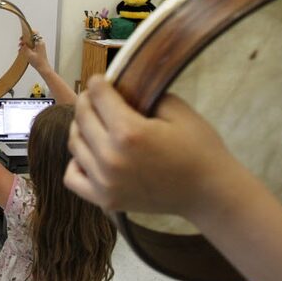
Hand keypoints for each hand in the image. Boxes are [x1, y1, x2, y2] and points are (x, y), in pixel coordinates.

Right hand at [18, 33, 49, 71]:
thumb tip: (23, 43)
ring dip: (26, 44)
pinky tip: (23, 51)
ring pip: (31, 42)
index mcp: (39, 43)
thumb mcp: (29, 54)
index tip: (23, 35)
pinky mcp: (38, 50)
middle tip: (20, 42)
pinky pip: (32, 46)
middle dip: (25, 39)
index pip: (35, 33)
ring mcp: (39, 47)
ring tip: (21, 48)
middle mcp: (40, 43)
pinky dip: (27, 47)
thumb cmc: (38, 62)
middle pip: (32, 37)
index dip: (28, 32)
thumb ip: (25, 48)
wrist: (43, 68)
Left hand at [64, 76, 238, 217]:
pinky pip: (72, 177)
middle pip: (81, 117)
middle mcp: (111, 157)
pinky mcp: (105, 200)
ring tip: (95, 124)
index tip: (101, 81)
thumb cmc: (199, 149)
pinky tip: (91, 155)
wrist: (209, 194)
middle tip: (95, 98)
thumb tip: (119, 87)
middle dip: (87, 101)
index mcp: (129, 132)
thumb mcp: (177, 110)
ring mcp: (105, 181)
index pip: (97, 96)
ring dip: (81, 129)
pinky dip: (76, 163)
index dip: (98, 83)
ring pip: (74, 144)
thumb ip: (144, 94)